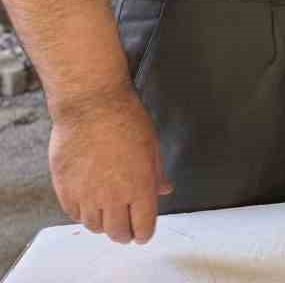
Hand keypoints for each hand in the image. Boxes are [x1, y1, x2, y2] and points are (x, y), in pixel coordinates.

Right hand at [48, 87, 171, 243]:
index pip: (143, 226)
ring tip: (108, 217)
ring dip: (103, 225)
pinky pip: (74, 214)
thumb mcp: (152, 146)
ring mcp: (86, 195)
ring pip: (94, 226)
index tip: (143, 234)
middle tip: (127, 231)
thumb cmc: (126, 120)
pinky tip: (89, 206)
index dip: (144, 234)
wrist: (91, 106)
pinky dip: (83, 214)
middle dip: (125, 235)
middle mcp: (112, 196)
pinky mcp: (65, 189)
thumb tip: (164, 189)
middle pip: (117, 232)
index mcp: (140, 187)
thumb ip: (156, 174)